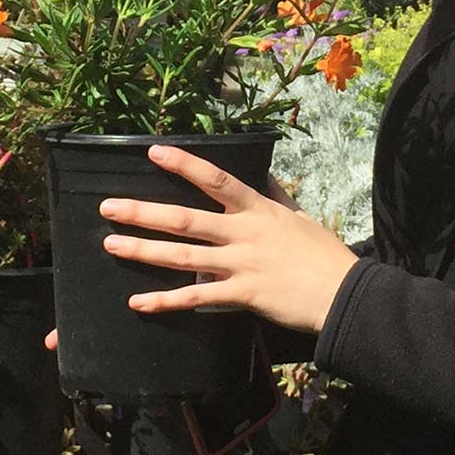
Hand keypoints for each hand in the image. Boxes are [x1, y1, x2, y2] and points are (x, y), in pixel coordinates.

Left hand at [94, 145, 359, 333]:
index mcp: (258, 210)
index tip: (153, 152)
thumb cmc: (323, 255)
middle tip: (108, 207)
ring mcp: (241, 265)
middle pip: (185, 219)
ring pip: (183, 256)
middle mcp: (244, 233)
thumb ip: (274, 197)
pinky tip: (138, 302)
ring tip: (111, 245)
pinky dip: (166, 301)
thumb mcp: (299, 216)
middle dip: (143, 212)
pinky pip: (197, 298)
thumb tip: (262, 177)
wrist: (346, 294)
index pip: (215, 180)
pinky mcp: (243, 295)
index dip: (184, 165)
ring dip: (144, 250)